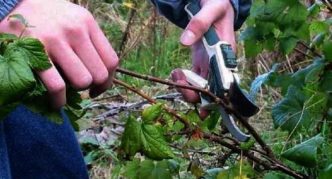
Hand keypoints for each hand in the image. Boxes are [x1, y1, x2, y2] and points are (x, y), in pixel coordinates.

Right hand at [0, 0, 118, 107]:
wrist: (10, 2)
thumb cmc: (47, 18)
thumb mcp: (73, 20)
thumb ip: (89, 42)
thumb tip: (102, 77)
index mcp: (87, 22)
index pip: (111, 61)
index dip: (107, 81)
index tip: (98, 88)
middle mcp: (75, 29)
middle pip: (99, 74)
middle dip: (91, 87)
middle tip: (79, 87)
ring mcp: (55, 39)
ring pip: (82, 81)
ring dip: (75, 92)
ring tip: (66, 90)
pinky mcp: (34, 52)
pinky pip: (57, 86)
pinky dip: (58, 100)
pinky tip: (55, 101)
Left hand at [172, 0, 235, 117]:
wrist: (214, 4)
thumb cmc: (218, 6)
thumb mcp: (211, 9)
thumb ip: (199, 23)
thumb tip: (184, 41)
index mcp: (227, 55)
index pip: (225, 83)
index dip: (216, 99)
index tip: (205, 109)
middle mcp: (220, 64)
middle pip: (212, 91)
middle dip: (195, 94)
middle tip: (179, 84)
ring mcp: (210, 65)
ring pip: (201, 88)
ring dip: (186, 89)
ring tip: (176, 74)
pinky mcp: (201, 63)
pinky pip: (193, 79)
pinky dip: (183, 81)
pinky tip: (176, 72)